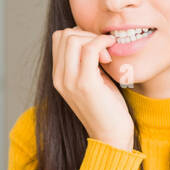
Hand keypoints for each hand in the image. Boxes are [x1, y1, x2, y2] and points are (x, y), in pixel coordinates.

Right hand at [50, 26, 134, 149]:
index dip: (79, 34)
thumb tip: (91, 39)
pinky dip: (102, 42)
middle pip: (64, 34)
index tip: (97, 49)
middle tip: (104, 50)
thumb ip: (86, 62)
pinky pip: (89, 48)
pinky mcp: (85, 83)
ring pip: (73, 38)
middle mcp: (59, 78)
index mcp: (58, 77)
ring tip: (107, 55)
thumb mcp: (91, 81)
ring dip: (94, 39)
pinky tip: (111, 51)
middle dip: (86, 34)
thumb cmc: (106, 108)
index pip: (58, 38)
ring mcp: (70, 81)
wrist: (111, 135)